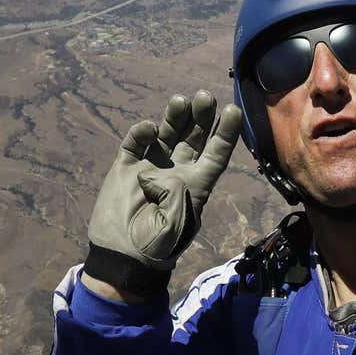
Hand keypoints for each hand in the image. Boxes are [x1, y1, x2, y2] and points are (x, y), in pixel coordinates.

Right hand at [88, 90, 243, 270]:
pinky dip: (142, 132)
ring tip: (181, 100)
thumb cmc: (156, 246)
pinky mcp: (126, 168)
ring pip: (168, 135)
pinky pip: (136, 143)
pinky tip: (149, 129)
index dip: (226, 133)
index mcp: (196, 186)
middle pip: (194, 138)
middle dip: (201, 118)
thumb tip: (164, 173)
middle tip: (205, 97)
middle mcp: (177, 172)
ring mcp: (151, 168)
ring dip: (175, 117)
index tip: (234, 111)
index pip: (216, 154)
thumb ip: (177, 195)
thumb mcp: (177, 223)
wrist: (122, 257)